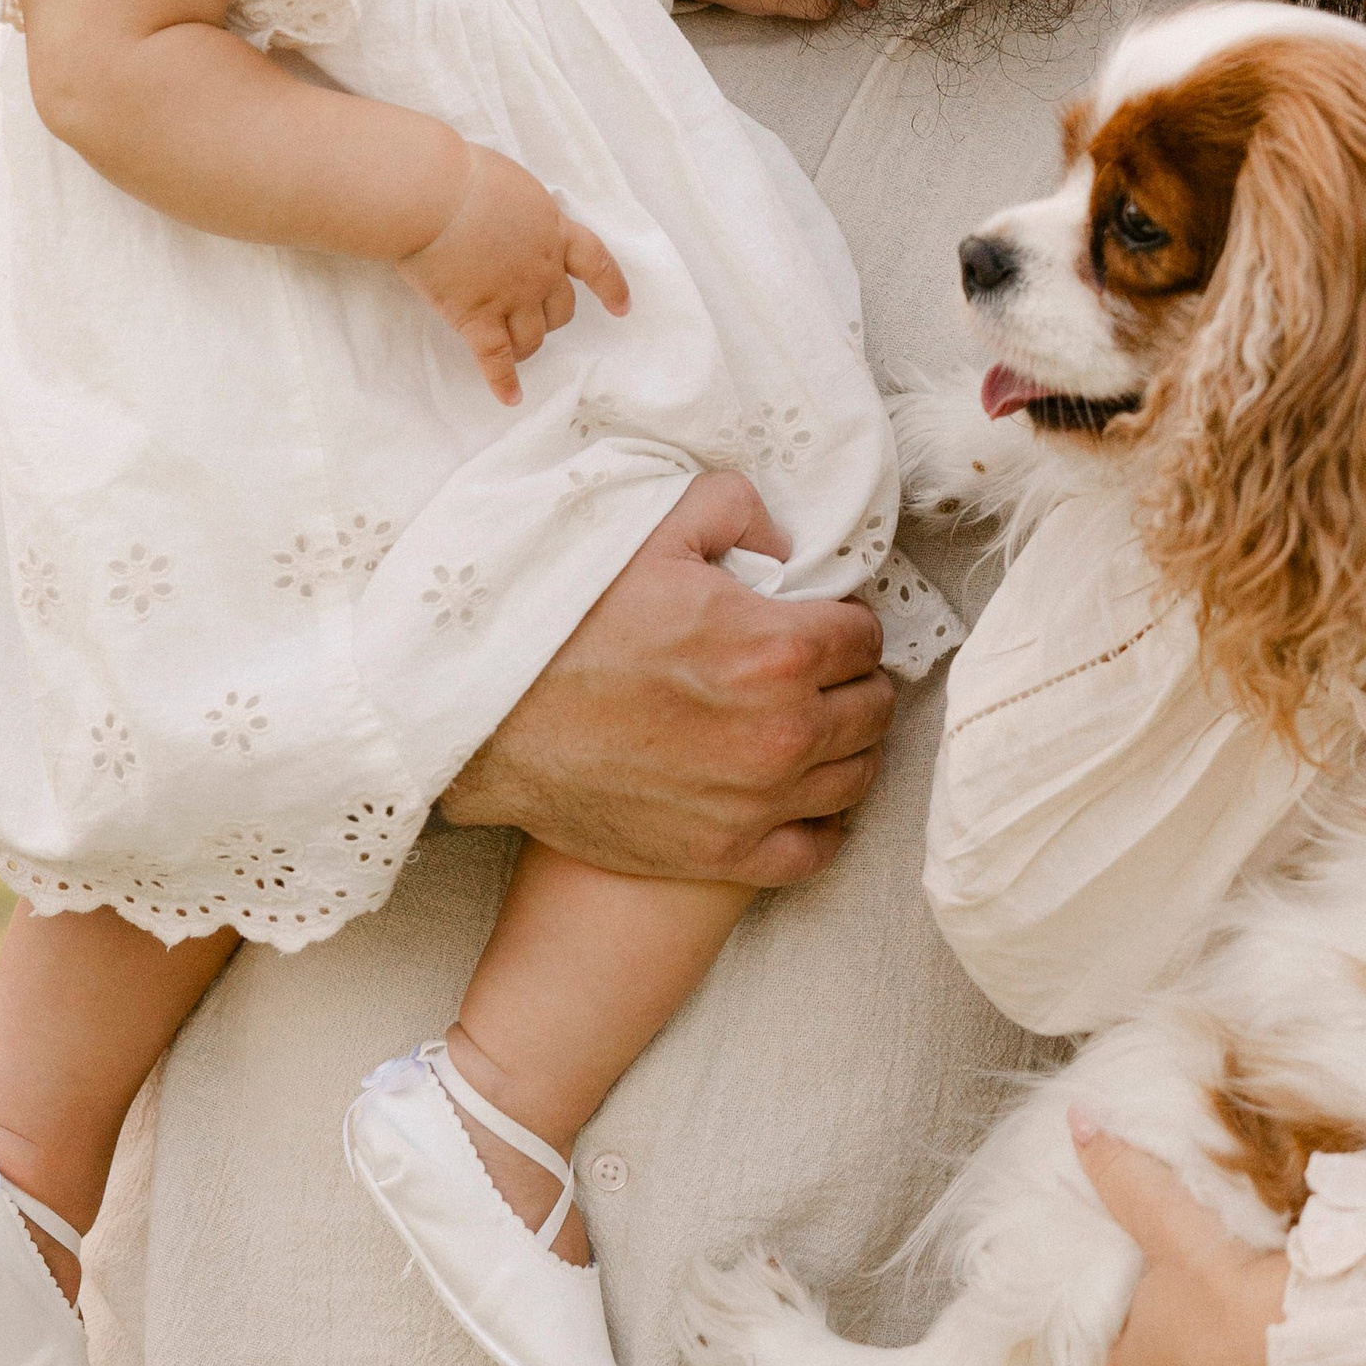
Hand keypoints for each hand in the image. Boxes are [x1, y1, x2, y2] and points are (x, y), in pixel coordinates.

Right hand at [395, 140, 629, 405]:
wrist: (432, 194)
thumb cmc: (463, 177)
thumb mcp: (512, 185)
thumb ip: (522, 211)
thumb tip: (512, 218)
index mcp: (552, 231)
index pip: (595, 262)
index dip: (611, 287)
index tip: (622, 306)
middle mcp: (540, 269)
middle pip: (562, 309)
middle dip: (552, 318)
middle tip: (532, 319)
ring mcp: (511, 296)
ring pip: (532, 337)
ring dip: (527, 347)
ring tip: (515, 353)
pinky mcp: (477, 315)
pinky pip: (495, 358)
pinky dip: (503, 381)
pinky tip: (509, 397)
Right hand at [442, 472, 895, 881]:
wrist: (492, 727)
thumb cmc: (566, 626)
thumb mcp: (648, 535)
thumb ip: (733, 509)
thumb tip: (782, 538)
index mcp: (777, 648)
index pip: (865, 635)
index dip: (842, 624)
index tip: (817, 626)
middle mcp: (783, 730)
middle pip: (874, 707)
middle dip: (852, 684)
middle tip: (816, 676)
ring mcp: (759, 802)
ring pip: (857, 777)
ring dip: (844, 749)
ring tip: (811, 730)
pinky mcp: (728, 856)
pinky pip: (816, 848)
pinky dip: (817, 823)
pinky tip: (794, 796)